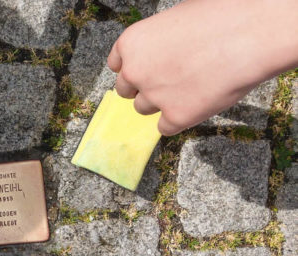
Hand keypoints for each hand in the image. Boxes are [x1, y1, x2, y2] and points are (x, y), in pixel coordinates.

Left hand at [107, 0, 297, 134]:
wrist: (250, 35)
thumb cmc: (220, 16)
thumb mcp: (177, 17)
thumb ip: (160, 39)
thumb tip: (163, 49)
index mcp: (131, 43)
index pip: (116, 65)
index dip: (132, 68)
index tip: (144, 71)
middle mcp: (134, 71)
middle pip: (125, 90)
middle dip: (144, 87)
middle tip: (169, 81)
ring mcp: (153, 96)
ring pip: (144, 109)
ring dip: (162, 103)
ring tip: (191, 88)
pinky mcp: (175, 117)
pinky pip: (166, 127)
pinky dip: (179, 119)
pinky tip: (198, 104)